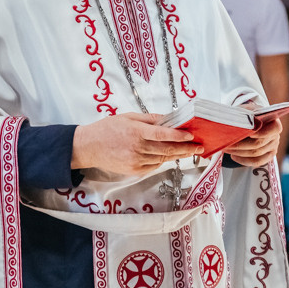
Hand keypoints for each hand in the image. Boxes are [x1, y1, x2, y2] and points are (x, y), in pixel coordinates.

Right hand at [72, 112, 200, 175]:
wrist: (89, 147)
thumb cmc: (108, 128)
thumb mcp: (128, 117)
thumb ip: (149, 119)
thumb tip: (168, 119)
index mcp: (136, 131)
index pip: (163, 135)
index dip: (179, 136)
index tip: (191, 136)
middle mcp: (137, 148)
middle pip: (167, 150)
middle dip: (186, 149)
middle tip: (198, 147)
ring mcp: (136, 161)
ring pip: (162, 159)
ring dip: (177, 155)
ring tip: (189, 151)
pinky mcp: (134, 171)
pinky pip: (154, 166)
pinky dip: (163, 160)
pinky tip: (169, 156)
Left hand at [226, 117, 280, 167]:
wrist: (250, 120)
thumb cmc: (247, 114)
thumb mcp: (246, 111)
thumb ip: (243, 116)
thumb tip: (235, 125)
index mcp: (274, 122)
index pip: (274, 129)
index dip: (263, 132)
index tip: (250, 134)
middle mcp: (275, 136)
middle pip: (259, 143)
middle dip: (240, 144)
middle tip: (226, 143)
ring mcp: (273, 147)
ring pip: (256, 154)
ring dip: (239, 152)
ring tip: (226, 149)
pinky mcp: (268, 156)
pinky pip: (256, 162)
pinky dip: (243, 160)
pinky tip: (233, 156)